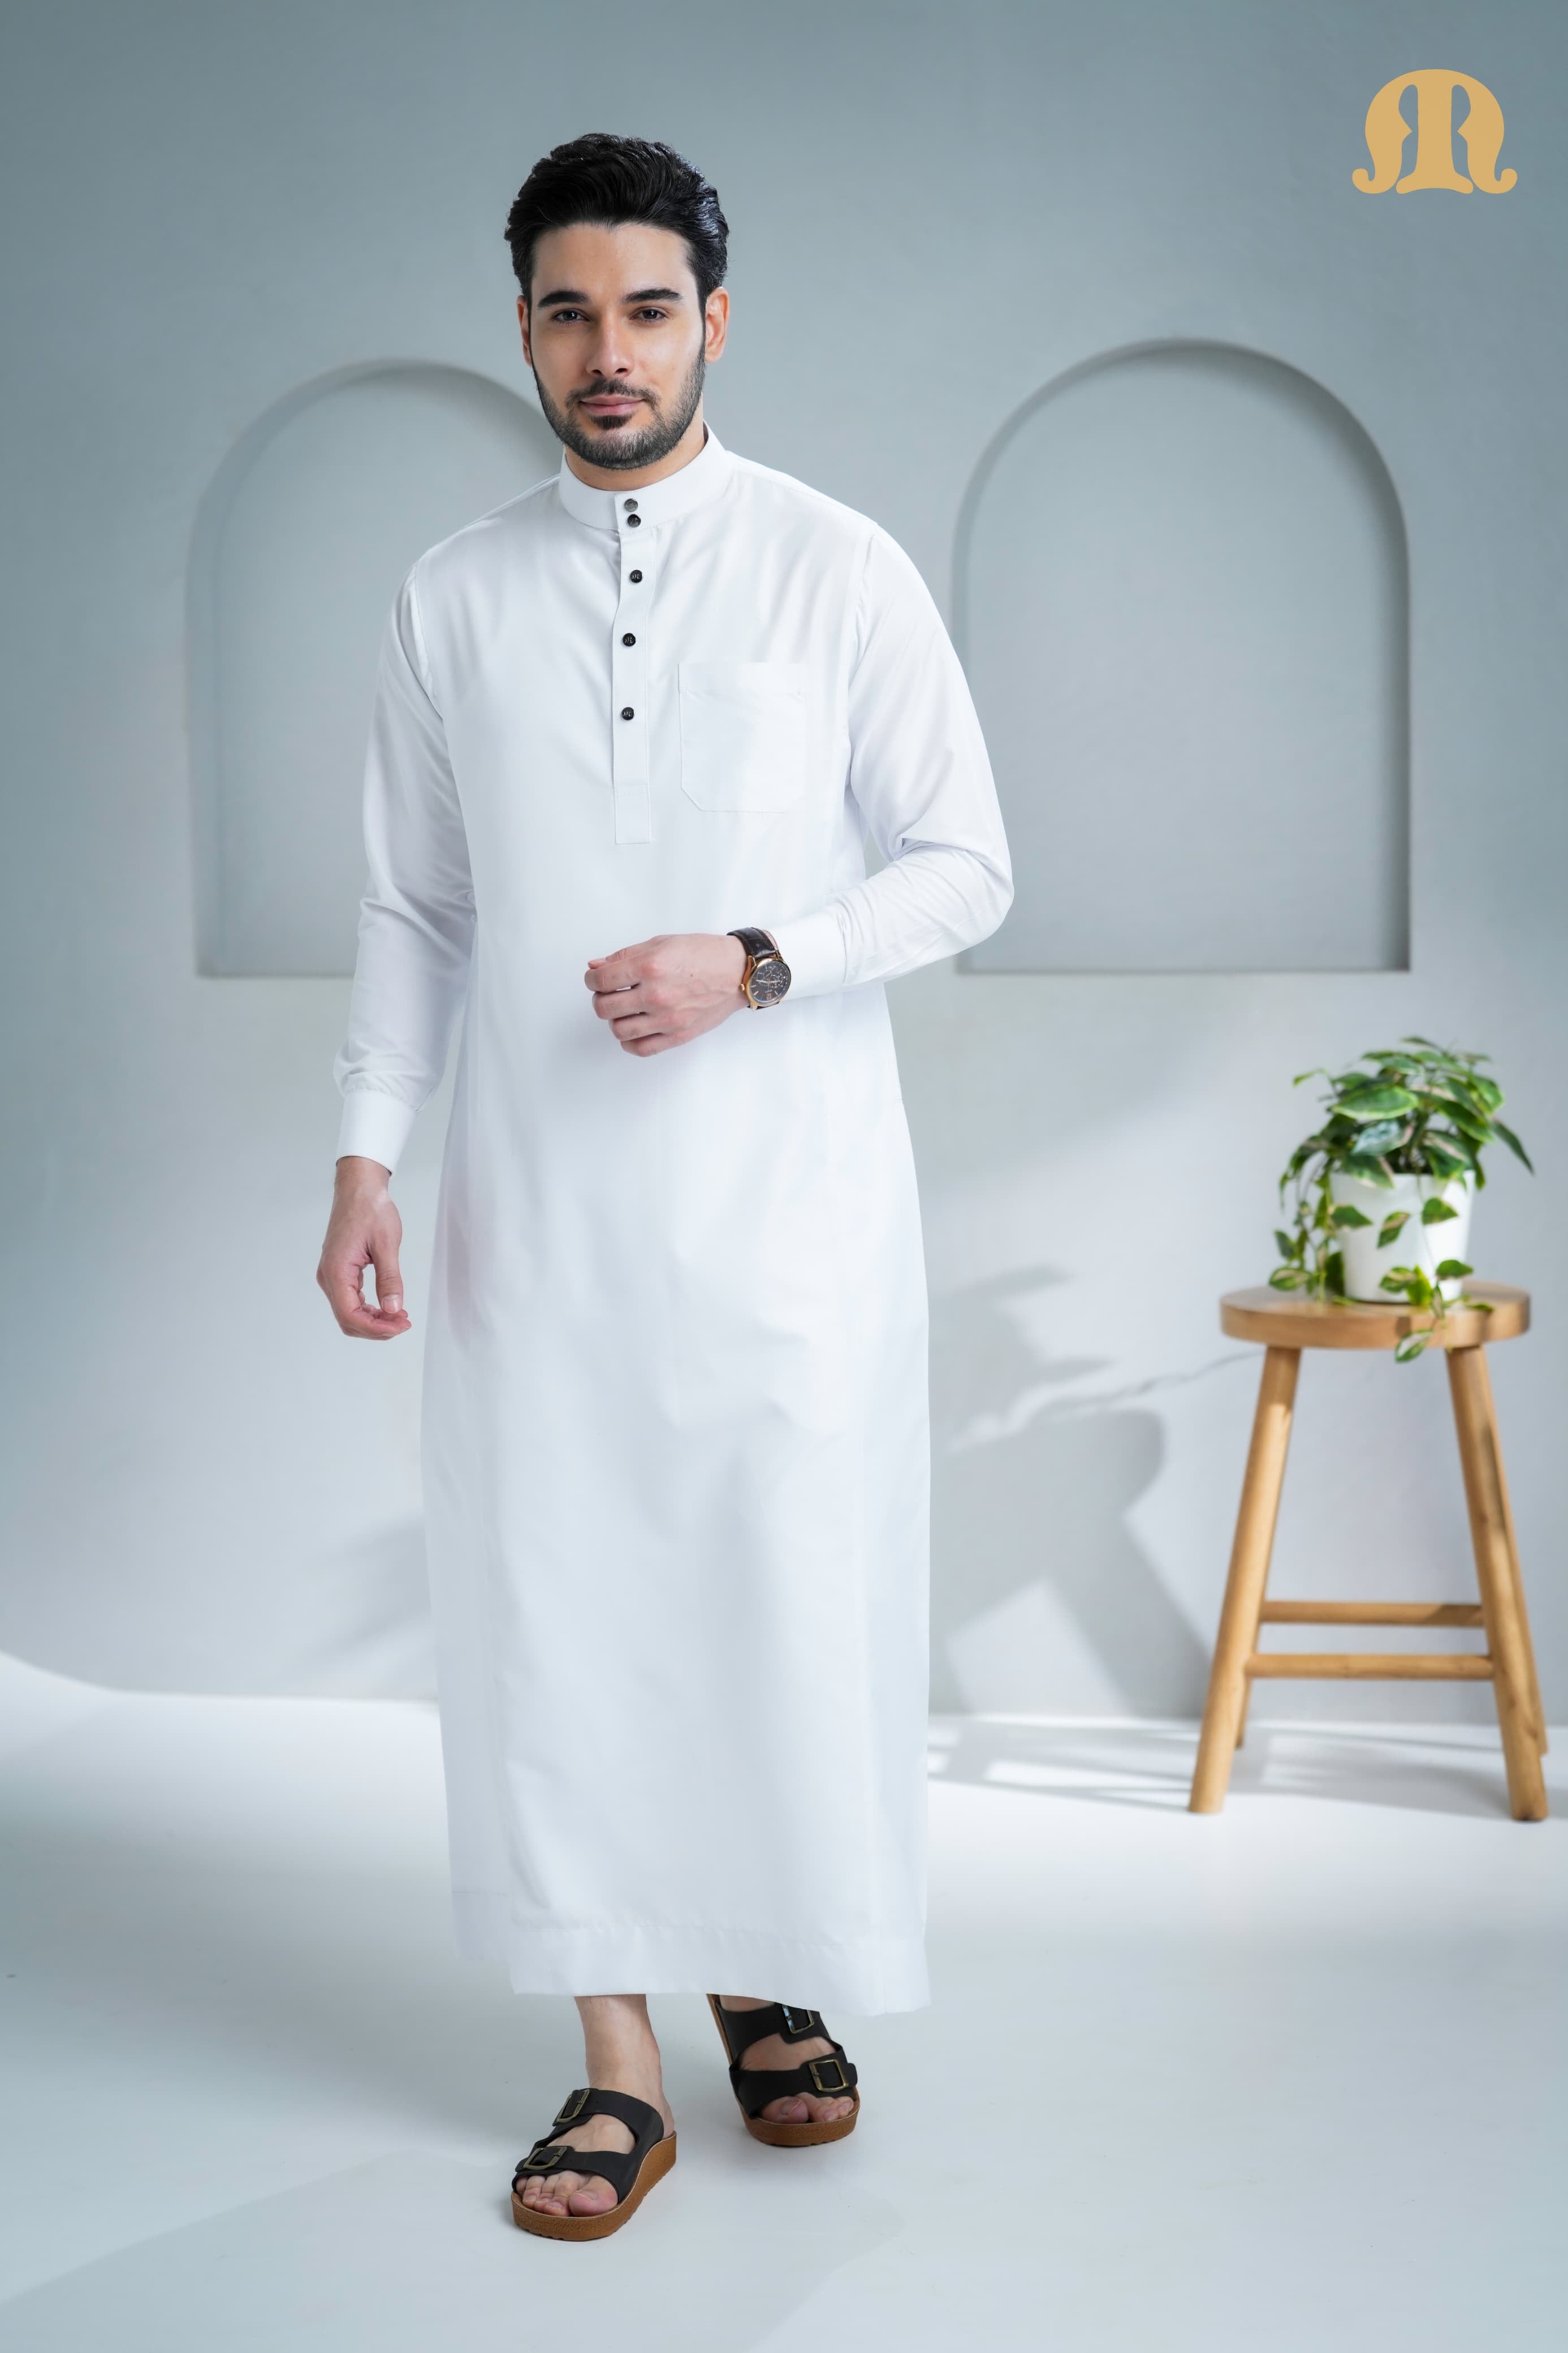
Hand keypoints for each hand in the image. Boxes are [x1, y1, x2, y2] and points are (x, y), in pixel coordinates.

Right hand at [316, 1156, 412, 1339]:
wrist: (358, 1188)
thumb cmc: (370, 1209)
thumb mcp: (386, 1244)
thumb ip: (389, 1279)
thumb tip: (393, 1309)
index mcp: (336, 1271)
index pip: (350, 1316)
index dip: (377, 1328)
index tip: (402, 1325)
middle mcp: (328, 1277)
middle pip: (348, 1319)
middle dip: (376, 1328)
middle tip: (404, 1323)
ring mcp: (332, 1275)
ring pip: (348, 1312)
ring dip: (373, 1320)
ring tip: (400, 1317)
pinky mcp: (339, 1271)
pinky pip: (350, 1300)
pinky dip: (368, 1309)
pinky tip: (388, 1306)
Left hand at [585, 932, 747, 1055]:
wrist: (737, 973)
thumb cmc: (704, 955)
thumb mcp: (662, 943)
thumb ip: (625, 956)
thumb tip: (595, 967)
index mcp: (650, 966)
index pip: (601, 980)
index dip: (592, 979)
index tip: (596, 979)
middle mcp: (656, 995)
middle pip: (604, 1008)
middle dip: (600, 999)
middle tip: (609, 993)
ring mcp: (667, 1019)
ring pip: (619, 1030)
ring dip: (615, 1020)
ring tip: (625, 1010)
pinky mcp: (677, 1035)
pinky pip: (640, 1048)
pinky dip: (629, 1042)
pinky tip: (634, 1028)